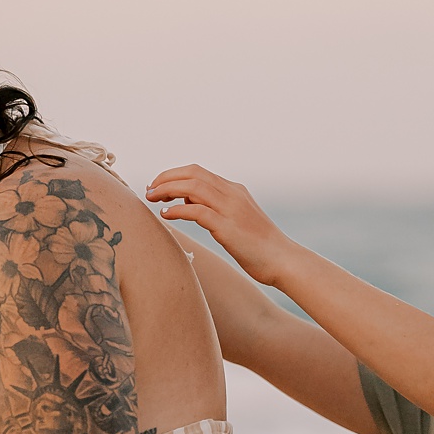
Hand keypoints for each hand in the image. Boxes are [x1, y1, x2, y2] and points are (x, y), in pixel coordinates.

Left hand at [145, 165, 303, 287]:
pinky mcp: (228, 227)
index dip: (173, 175)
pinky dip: (177, 209)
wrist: (284, 260)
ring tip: (152, 198)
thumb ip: (214, 207)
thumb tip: (187, 200)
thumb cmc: (260, 247)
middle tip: (148, 190)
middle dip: (166, 178)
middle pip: (192, 174)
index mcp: (235, 190)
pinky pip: (196, 211)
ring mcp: (231, 209)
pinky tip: (165, 214)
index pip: (198, 172)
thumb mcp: (236, 220)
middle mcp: (233, 194)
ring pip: (193, 187)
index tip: (158, 186)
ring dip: (167, 189)